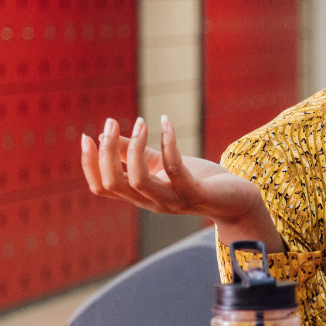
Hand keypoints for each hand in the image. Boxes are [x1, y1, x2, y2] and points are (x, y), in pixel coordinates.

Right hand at [79, 116, 282, 247]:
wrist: (239, 201)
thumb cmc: (200, 180)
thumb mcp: (161, 163)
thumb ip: (135, 153)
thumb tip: (107, 134)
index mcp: (140, 196)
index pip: (102, 187)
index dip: (90, 164)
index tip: (87, 136)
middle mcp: (152, 202)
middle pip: (114, 184)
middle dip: (106, 152)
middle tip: (110, 123)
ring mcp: (172, 200)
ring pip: (138, 181)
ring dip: (134, 148)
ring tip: (140, 122)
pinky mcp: (194, 193)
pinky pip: (174, 169)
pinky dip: (168, 143)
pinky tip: (166, 123)